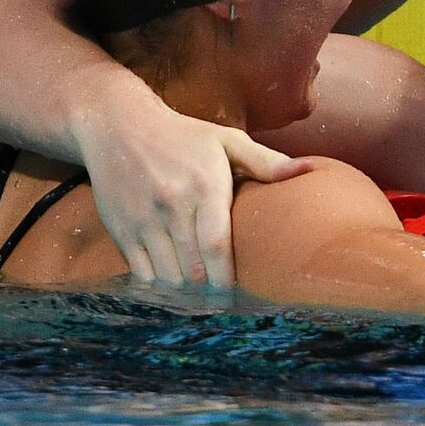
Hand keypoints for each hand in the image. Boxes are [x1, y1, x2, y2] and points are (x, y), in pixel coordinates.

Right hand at [76, 95, 311, 285]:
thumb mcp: (226, 140)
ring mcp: (142, 218)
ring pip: (167, 274)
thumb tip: (306, 171)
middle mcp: (172, 204)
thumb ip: (266, 161)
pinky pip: (141, 271)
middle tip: (222, 300)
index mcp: (204, 185)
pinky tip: (171, 280)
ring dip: (185, 289)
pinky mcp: (120, 227)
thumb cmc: (182, 136)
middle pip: (193, 267)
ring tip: (199, 293)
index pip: (216, 244)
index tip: (238, 293)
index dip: (227, 276)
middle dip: (209, 289)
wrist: (118, 125)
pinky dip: (158, 282)